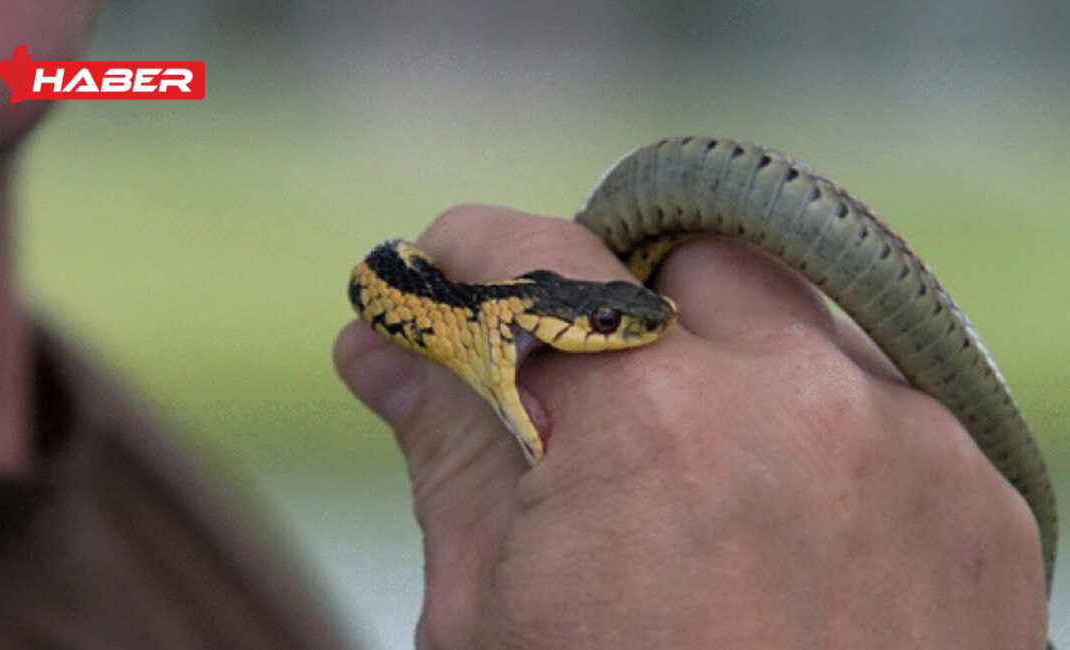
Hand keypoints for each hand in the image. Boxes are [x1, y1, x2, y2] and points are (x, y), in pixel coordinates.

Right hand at [335, 205, 1046, 648]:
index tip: (447, 256)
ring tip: (688, 457)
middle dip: (619, 293)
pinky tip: (778, 508)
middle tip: (577, 368)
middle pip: (689, 262)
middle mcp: (802, 409)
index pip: (542, 261)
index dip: (475, 247)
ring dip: (728, 352)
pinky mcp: (984, 499)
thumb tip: (379, 350)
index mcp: (654, 434)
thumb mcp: (495, 617)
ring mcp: (914, 448)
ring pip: (800, 316)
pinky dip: (816, 422)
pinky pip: (886, 399)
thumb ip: (448, 450)